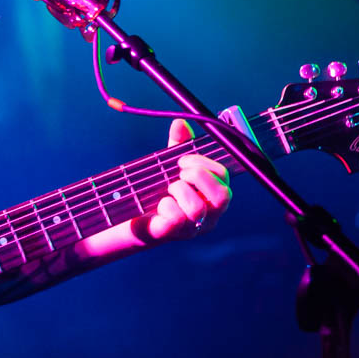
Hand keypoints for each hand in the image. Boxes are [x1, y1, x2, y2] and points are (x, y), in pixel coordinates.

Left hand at [134, 119, 231, 242]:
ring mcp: (193, 228)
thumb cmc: (158, 191)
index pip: (224, 177)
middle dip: (198, 175)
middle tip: (178, 172)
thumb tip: (180, 122)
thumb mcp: (169, 166)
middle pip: (222, 195)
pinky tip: (158, 205)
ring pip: (197, 207)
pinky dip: (165, 205)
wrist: (133, 218)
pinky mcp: (174, 234)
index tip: (183, 159)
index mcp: (212, 195)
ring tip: (168, 189)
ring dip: (179, 190)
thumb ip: (177, 145)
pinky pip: (176, 219)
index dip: (205, 163)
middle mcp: (209, 214)